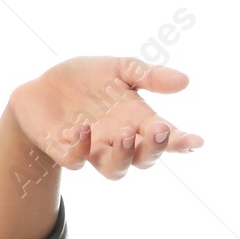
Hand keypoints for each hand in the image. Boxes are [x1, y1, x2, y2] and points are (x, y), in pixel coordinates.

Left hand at [9, 56, 203, 180]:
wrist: (42, 86)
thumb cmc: (86, 80)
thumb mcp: (119, 69)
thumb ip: (148, 75)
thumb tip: (185, 81)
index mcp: (137, 120)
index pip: (165, 137)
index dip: (182, 142)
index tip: (197, 141)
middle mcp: (118, 140)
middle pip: (143, 159)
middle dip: (154, 149)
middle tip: (159, 130)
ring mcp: (92, 149)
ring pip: (115, 170)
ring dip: (122, 155)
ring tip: (125, 133)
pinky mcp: (64, 150)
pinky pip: (76, 160)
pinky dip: (80, 148)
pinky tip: (81, 128)